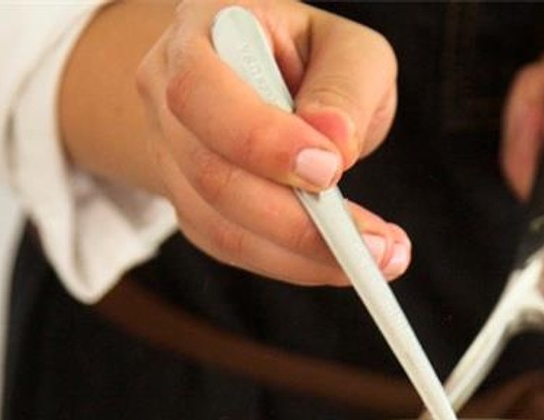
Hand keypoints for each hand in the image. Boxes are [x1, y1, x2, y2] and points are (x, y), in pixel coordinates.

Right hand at [64, 0, 408, 284]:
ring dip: (302, 255)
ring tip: (376, 260)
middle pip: (211, 173)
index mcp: (199, 30)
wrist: (270, 81)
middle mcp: (167, 92)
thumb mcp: (349, 50)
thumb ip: (346, 86)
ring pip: (221, 225)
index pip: (201, 91)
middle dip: (295, 220)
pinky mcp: (190, 206)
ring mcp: (171, 155)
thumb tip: (334, 142)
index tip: (332, 170)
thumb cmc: (313, 59)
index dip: (261, 140)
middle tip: (372, 244)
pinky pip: (234, 249)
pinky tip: (344, 262)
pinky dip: (292, 264)